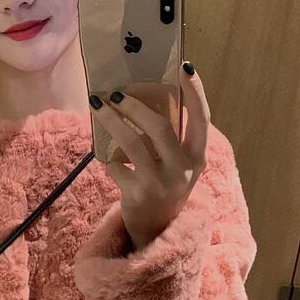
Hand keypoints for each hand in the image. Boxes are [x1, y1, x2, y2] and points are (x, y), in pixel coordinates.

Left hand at [87, 61, 210, 251]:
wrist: (156, 232)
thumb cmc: (165, 188)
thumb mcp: (178, 165)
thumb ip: (172, 140)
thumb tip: (145, 98)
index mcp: (196, 158)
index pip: (202, 119)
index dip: (196, 92)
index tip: (185, 67)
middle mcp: (181, 170)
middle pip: (159, 127)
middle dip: (134, 105)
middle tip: (115, 93)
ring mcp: (159, 183)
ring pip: (132, 143)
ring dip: (112, 121)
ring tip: (98, 107)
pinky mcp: (137, 195)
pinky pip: (116, 167)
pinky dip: (108, 159)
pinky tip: (106, 158)